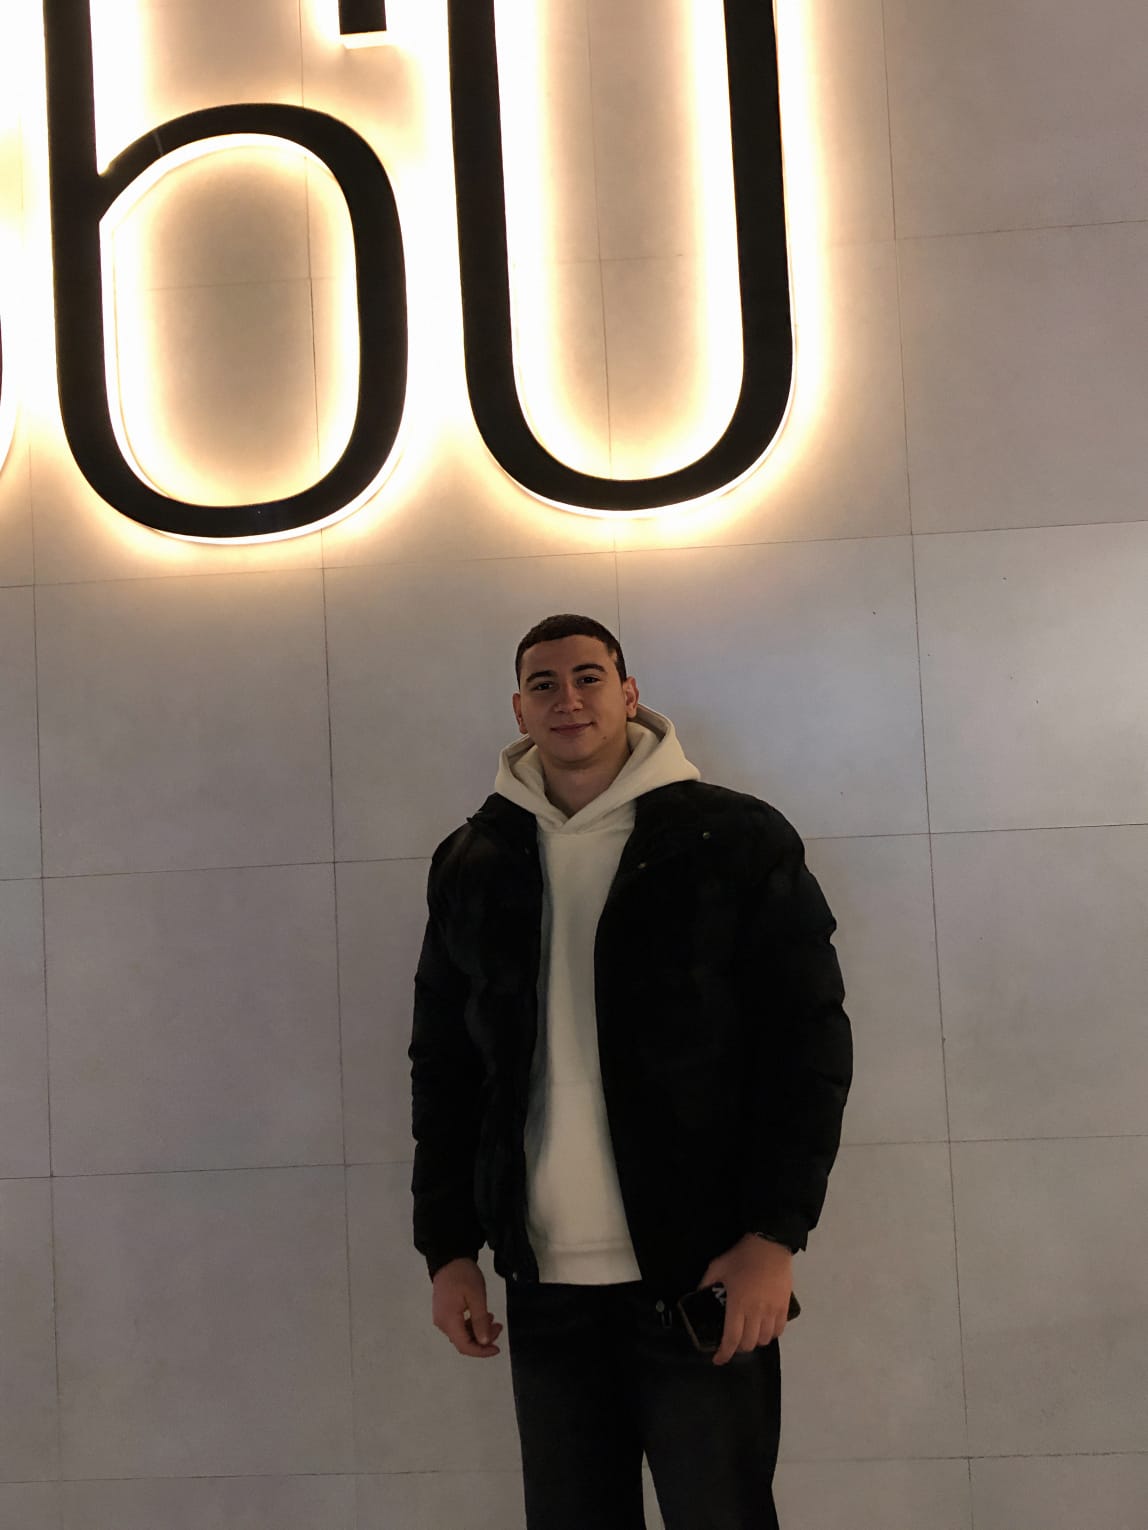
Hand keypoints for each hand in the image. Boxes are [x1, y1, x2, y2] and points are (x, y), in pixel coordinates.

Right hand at [432, 1257, 503, 1357]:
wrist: (449, 1257)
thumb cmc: (464, 1275)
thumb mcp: (477, 1296)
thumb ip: (480, 1321)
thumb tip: (484, 1342)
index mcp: (449, 1321)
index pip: (464, 1346)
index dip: (481, 1351)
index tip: (497, 1348)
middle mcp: (442, 1323)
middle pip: (463, 1341)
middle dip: (483, 1339)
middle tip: (499, 1326)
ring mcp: (442, 1317)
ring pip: (462, 1334)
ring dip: (478, 1331)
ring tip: (493, 1319)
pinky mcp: (444, 1311)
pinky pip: (458, 1325)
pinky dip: (472, 1324)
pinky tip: (482, 1316)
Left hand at [695, 1235, 792, 1365]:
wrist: (769, 1246)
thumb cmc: (741, 1257)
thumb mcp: (717, 1267)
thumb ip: (706, 1284)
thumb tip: (697, 1295)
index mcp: (737, 1305)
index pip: (731, 1339)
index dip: (724, 1354)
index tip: (717, 1359)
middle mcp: (756, 1313)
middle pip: (748, 1344)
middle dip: (738, 1348)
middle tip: (732, 1341)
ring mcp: (772, 1311)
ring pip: (764, 1340)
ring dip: (754, 1341)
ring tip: (748, 1334)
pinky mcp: (784, 1307)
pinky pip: (779, 1331)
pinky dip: (770, 1335)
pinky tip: (764, 1329)